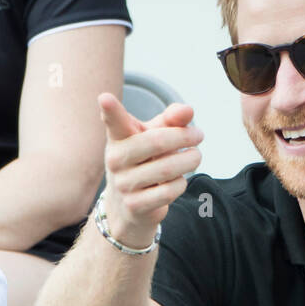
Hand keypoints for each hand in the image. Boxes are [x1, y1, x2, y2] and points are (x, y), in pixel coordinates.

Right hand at [98, 92, 202, 247]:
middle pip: (156, 141)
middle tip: (199, 135)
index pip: (114, 122)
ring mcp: (123, 184)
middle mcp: (116, 160)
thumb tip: (188, 111)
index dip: (110, 110)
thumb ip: (172, 119)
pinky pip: (169, 190)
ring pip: (167, 168)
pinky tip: (178, 181)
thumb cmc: (146, 160)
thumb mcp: (156, 135)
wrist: (128, 206)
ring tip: (194, 157)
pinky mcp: (134, 206)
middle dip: (184, 136)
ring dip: (189, 160)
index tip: (105, 98)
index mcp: (118, 138)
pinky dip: (181, 183)